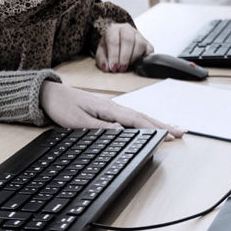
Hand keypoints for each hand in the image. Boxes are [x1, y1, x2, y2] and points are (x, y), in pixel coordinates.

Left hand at [40, 81, 183, 138]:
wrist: (48, 94)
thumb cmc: (61, 106)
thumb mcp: (77, 121)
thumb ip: (100, 127)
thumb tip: (122, 132)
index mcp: (108, 108)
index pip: (136, 120)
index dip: (155, 129)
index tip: (170, 136)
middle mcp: (112, 106)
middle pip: (142, 117)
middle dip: (162, 125)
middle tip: (181, 133)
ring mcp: (109, 107)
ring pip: (137, 117)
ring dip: (155, 123)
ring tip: (170, 130)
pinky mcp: (104, 110)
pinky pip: (128, 117)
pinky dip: (141, 121)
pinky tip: (146, 125)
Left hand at [94, 23, 152, 72]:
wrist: (117, 42)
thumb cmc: (109, 47)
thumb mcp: (102, 52)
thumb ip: (102, 60)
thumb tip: (106, 68)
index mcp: (113, 29)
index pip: (114, 41)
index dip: (114, 55)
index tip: (113, 67)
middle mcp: (126, 29)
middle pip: (128, 40)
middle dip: (124, 57)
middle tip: (121, 68)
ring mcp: (139, 35)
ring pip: (140, 44)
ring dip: (134, 58)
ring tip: (128, 66)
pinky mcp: (147, 43)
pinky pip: (149, 50)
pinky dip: (144, 58)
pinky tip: (137, 64)